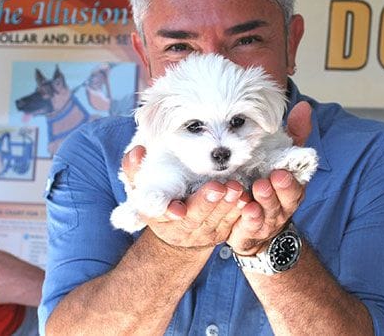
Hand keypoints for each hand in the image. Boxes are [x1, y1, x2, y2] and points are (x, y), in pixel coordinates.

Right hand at [120, 146, 249, 248]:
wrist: (178, 230)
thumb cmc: (160, 198)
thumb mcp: (142, 186)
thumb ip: (136, 169)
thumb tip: (137, 150)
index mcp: (157, 216)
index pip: (160, 214)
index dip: (169, 212)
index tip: (178, 210)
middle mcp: (179, 228)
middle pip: (194, 217)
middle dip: (206, 203)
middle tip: (218, 187)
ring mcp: (202, 233)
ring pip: (216, 221)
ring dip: (227, 205)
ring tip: (235, 189)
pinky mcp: (221, 233)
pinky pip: (233, 224)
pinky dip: (240, 212)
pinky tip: (247, 199)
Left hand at [226, 101, 311, 254]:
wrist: (256, 222)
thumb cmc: (270, 182)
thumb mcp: (282, 158)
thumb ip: (294, 135)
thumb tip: (303, 106)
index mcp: (292, 186)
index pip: (297, 183)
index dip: (290, 181)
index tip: (280, 172)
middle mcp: (283, 204)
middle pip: (286, 201)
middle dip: (278, 192)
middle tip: (268, 182)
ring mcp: (269, 219)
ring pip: (268, 213)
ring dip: (263, 204)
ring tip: (254, 193)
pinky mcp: (252, 230)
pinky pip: (251, 227)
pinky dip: (249, 220)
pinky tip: (244, 211)